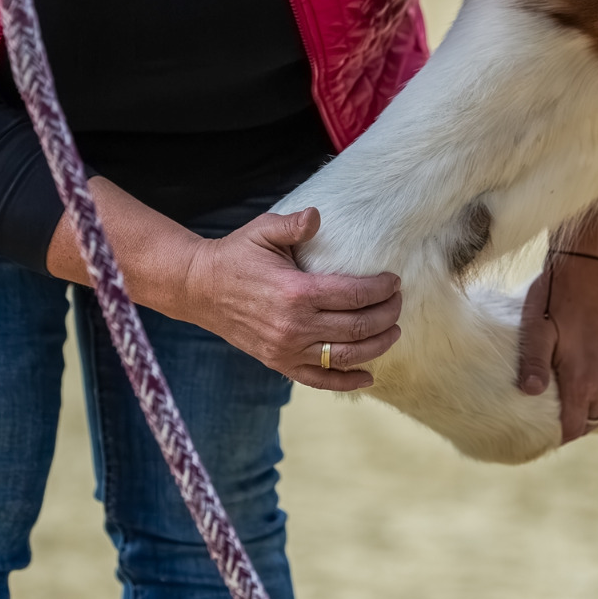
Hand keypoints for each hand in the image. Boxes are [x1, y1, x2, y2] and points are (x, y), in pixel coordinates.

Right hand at [180, 207, 402, 390]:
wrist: (199, 288)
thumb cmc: (235, 255)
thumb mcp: (263, 230)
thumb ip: (293, 225)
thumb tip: (317, 217)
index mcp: (296, 292)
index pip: (354, 295)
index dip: (382, 289)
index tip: (394, 281)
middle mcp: (294, 326)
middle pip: (358, 327)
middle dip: (387, 315)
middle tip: (398, 303)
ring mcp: (287, 349)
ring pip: (347, 356)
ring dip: (378, 345)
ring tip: (393, 331)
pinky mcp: (278, 363)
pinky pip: (320, 379)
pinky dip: (348, 381)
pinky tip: (369, 375)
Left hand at [517, 251, 597, 442]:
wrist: (586, 268)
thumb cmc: (554, 296)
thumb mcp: (536, 327)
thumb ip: (534, 362)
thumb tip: (530, 393)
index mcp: (581, 378)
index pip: (572, 427)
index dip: (557, 436)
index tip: (543, 436)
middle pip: (589, 423)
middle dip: (572, 428)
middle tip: (551, 424)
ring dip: (591, 417)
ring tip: (571, 414)